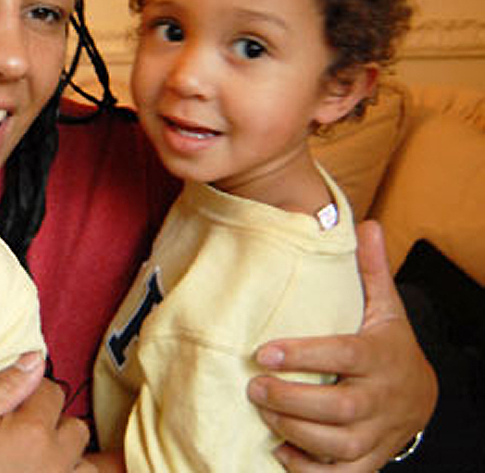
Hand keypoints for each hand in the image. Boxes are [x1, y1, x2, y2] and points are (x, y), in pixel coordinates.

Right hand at [0, 352, 92, 472]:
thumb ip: (3, 386)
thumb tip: (35, 359)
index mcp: (32, 433)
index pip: (52, 392)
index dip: (30, 393)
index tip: (10, 406)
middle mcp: (53, 463)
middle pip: (76, 428)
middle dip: (54, 424)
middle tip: (22, 433)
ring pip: (86, 466)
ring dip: (68, 458)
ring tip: (38, 459)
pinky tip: (41, 472)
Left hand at [247, 221, 436, 471]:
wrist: (419, 397)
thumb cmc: (387, 345)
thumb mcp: (384, 308)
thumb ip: (370, 271)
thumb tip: (367, 224)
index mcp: (378, 356)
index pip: (342, 355)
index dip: (303, 355)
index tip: (263, 351)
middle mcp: (380, 398)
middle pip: (337, 407)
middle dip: (291, 399)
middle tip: (253, 387)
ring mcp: (376, 433)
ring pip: (336, 442)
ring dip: (294, 430)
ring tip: (262, 413)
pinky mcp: (368, 459)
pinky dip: (309, 468)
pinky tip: (281, 451)